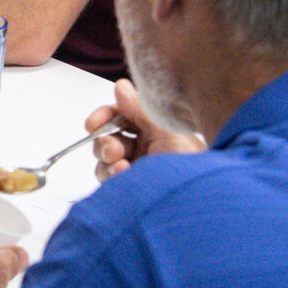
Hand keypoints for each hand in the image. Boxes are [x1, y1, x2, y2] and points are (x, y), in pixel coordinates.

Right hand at [90, 78, 205, 180]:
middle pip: (108, 136)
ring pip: (104, 158)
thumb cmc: (189, 167)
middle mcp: (144, 147)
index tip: (94, 123)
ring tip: (122, 165)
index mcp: (155, 129)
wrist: (194, 201)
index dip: (105, 116)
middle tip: (115, 150)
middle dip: (105, 141)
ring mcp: (136, 167)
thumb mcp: (167, 132)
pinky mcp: (129, 185)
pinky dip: (111, 175)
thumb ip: (141, 109)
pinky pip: (108, 177)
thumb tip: (121, 85)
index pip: (122, 115)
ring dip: (108, 159)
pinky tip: (123, 175)